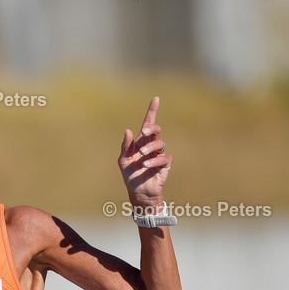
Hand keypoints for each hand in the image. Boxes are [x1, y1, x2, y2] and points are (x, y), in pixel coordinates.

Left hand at [118, 96, 171, 212]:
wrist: (138, 191)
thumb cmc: (130, 174)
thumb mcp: (123, 160)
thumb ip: (125, 146)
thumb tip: (128, 130)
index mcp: (140, 142)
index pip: (148, 124)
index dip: (152, 111)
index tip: (156, 98)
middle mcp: (151, 146)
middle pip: (156, 130)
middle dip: (151, 129)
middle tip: (144, 132)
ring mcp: (158, 154)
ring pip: (160, 144)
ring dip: (150, 148)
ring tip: (141, 155)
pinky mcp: (164, 164)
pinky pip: (164, 158)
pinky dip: (154, 161)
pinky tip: (145, 165)